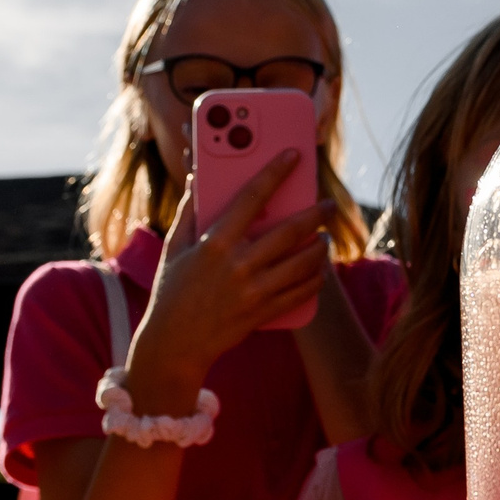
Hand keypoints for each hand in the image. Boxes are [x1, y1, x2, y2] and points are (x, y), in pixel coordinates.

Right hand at [125, 151, 334, 414]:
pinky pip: (302, 292)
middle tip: (327, 204)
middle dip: (315, 214)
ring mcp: (254, 291)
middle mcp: (238, 265)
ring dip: (321, 247)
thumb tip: (195, 178)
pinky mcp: (263, 312)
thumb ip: (189, 212)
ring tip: (325, 238)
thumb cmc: (172, 291)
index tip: (293, 156)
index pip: (251, 197)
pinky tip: (319, 268)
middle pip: (290, 231)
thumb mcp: (174, 248)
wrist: (175, 343)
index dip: (275, 172)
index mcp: (215, 243)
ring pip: (303, 263)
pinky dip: (316, 278)